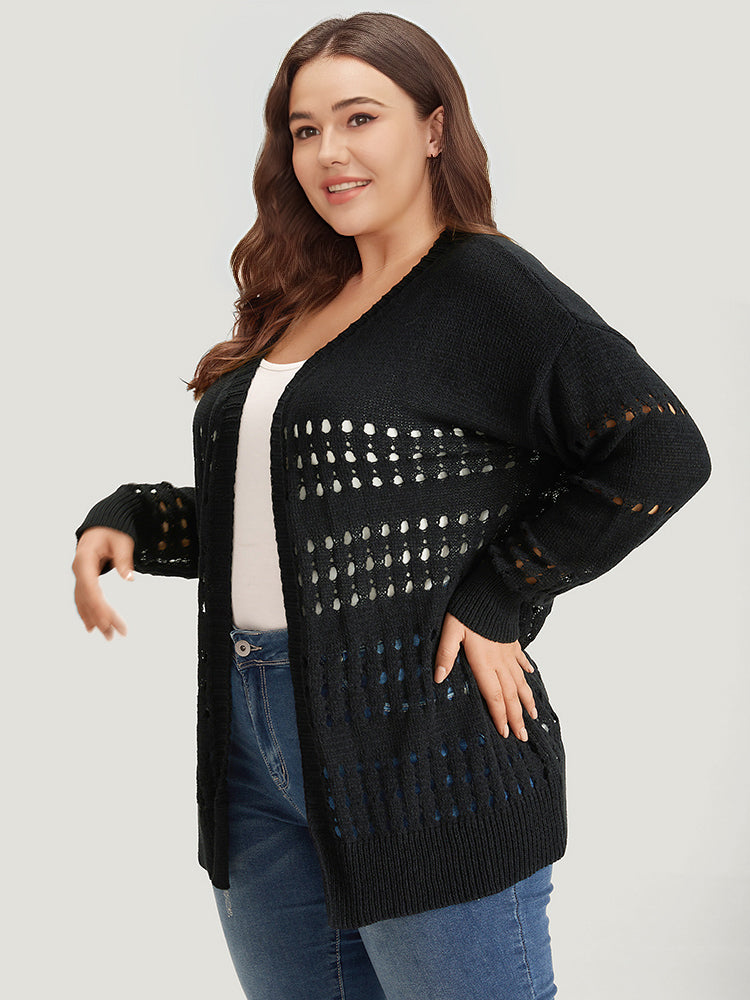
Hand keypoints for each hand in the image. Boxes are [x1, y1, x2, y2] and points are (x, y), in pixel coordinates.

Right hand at [72, 527, 133, 639]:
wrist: (102, 525)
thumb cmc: (113, 531)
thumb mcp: (122, 541)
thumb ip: (124, 559)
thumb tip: (129, 578)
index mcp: (84, 558)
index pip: (89, 587)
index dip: (97, 605)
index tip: (107, 621)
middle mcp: (78, 569)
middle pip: (87, 598)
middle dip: (100, 617)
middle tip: (114, 634)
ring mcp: (79, 575)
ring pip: (84, 601)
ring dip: (95, 619)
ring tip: (108, 636)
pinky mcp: (84, 579)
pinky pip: (84, 599)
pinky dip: (88, 613)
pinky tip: (92, 627)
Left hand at [434, 611, 536, 740]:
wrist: (492, 590)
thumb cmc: (468, 609)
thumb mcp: (450, 630)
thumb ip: (445, 654)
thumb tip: (438, 678)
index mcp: (484, 663)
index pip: (493, 696)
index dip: (499, 716)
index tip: (505, 733)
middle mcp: (500, 662)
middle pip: (510, 695)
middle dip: (517, 717)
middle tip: (522, 736)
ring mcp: (508, 652)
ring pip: (520, 682)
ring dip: (526, 700)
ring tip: (534, 716)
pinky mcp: (512, 641)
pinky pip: (521, 659)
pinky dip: (527, 671)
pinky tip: (531, 676)